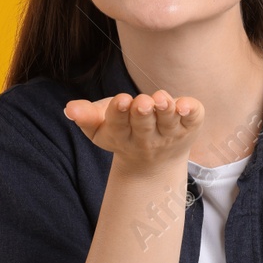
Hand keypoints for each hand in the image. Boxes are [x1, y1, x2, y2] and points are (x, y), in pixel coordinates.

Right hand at [63, 90, 203, 172]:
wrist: (154, 161)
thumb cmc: (123, 132)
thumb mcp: (100, 126)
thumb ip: (85, 116)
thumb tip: (69, 108)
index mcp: (122, 136)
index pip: (118, 125)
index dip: (120, 113)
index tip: (122, 101)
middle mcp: (147, 138)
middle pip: (144, 125)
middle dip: (143, 113)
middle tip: (142, 102)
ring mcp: (170, 133)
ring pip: (168, 121)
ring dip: (166, 111)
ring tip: (161, 100)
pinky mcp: (189, 126)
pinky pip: (193, 119)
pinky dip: (192, 112)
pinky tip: (186, 106)